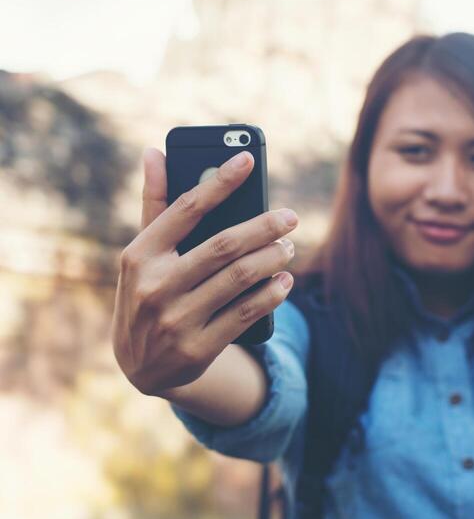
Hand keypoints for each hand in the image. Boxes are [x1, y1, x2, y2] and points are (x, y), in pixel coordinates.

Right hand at [111, 147, 297, 395]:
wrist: (139, 366)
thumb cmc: (147, 291)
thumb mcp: (143, 253)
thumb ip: (154, 204)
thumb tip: (154, 152)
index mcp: (140, 254)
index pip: (185, 208)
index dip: (219, 182)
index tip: (246, 159)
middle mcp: (155, 286)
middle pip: (222, 245)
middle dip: (263, 227)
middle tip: (290, 217)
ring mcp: (176, 320)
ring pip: (239, 278)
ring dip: (272, 259)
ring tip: (288, 246)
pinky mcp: (197, 348)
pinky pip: (245, 314)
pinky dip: (271, 294)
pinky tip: (284, 280)